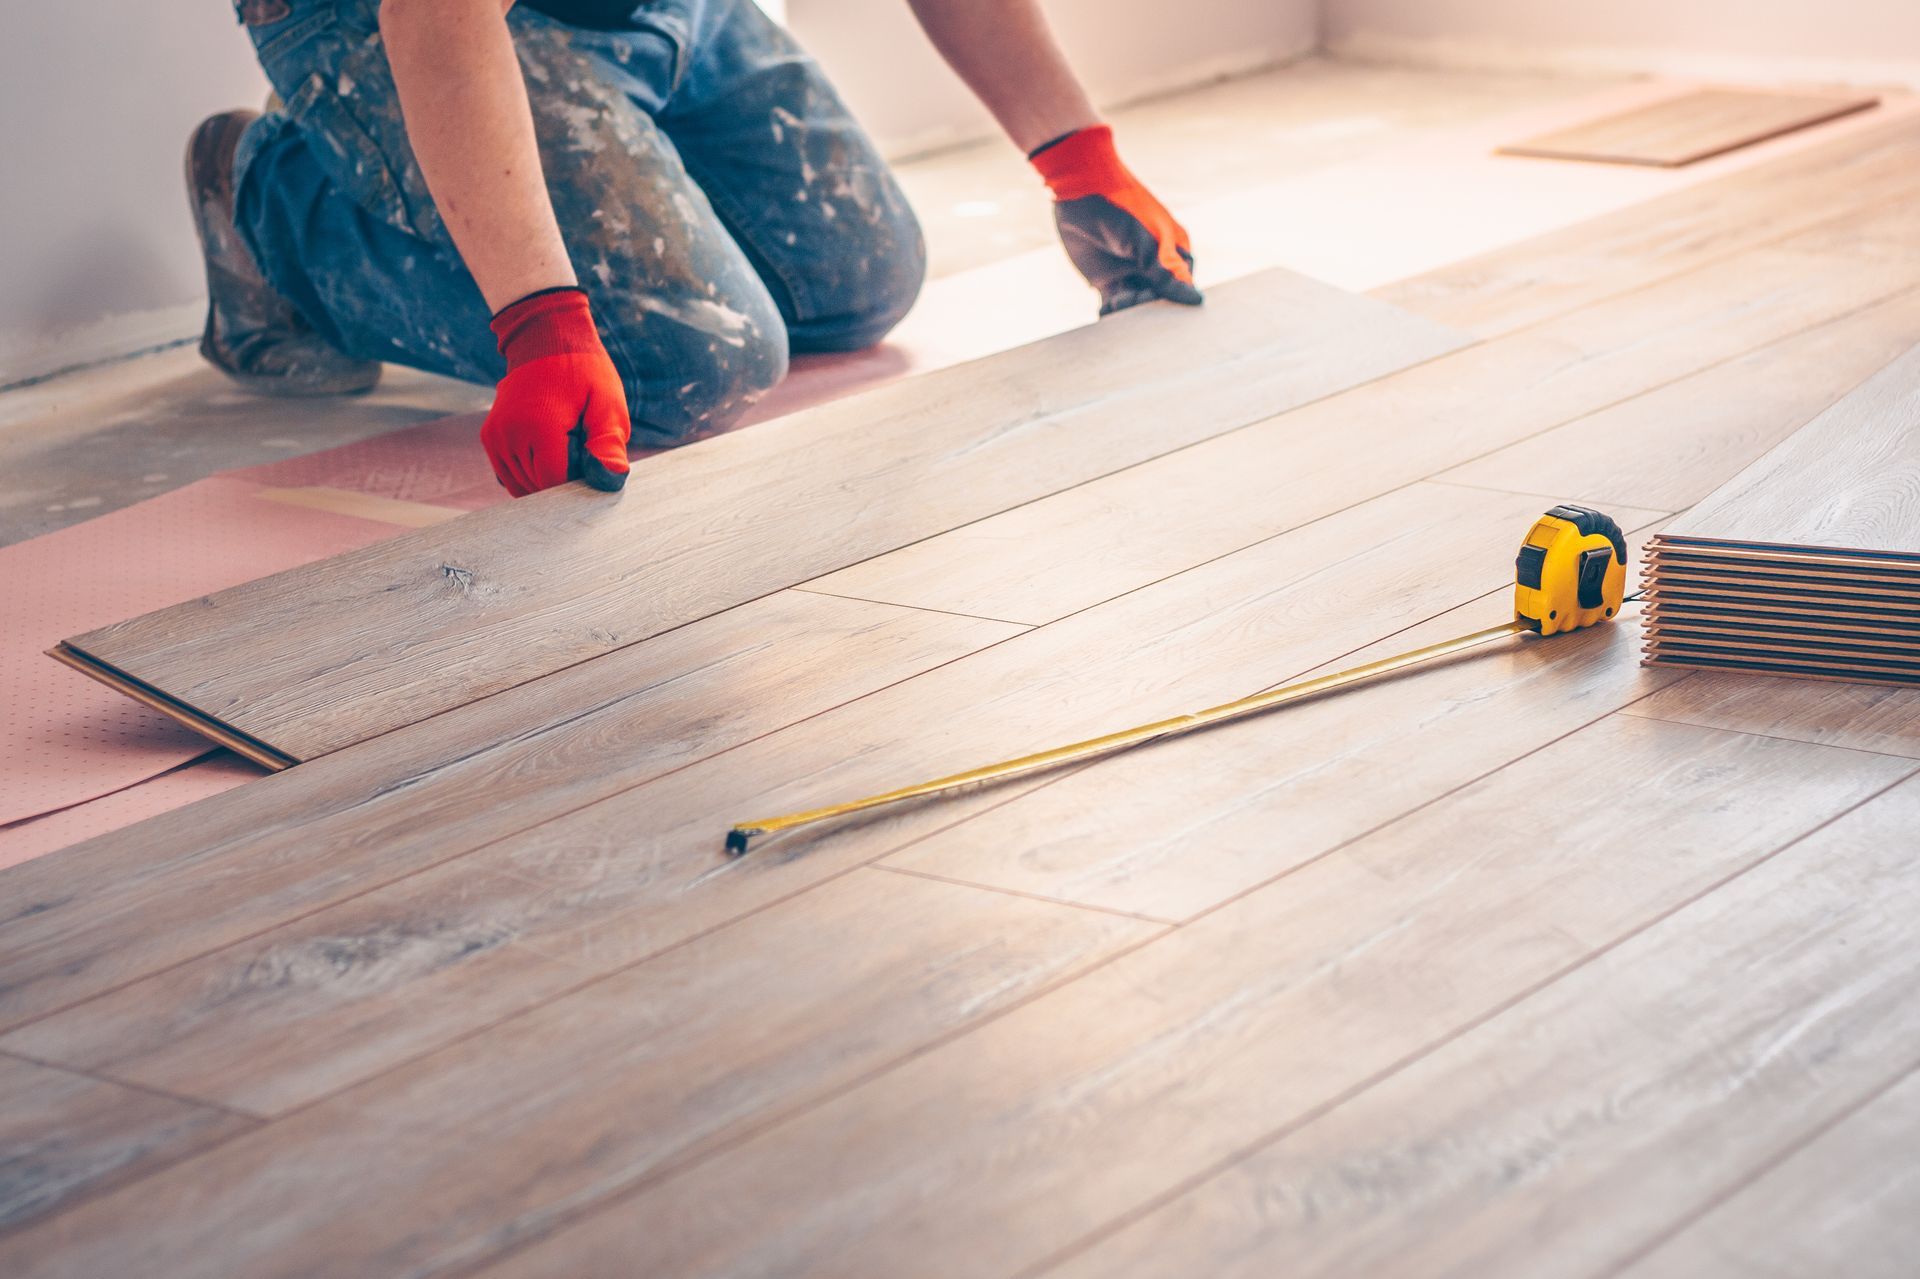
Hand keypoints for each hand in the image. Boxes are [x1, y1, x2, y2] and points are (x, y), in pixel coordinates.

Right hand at [481, 287, 631, 496]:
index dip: (579, 480)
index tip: (591, 457)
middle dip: (564, 477)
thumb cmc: (584, 371)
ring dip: (546, 475)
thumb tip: (610, 478)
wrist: (546, 336)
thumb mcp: (608, 403)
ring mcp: (495, 437)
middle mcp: (509, 435)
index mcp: (539, 427)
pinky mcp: (490, 438)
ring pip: (523, 486)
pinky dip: (531, 471)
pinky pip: (511, 475)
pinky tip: (548, 446)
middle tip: (579, 441)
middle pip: (540, 487)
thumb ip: (609, 444)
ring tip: (563, 440)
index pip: (555, 484)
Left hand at [1030, 125, 1201, 315]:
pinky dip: (1112, 312)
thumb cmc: (1122, 208)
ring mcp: (1132, 274)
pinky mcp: (1107, 281)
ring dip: (1130, 311)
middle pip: (1160, 299)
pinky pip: (1115, 304)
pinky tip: (1107, 312)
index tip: (1165, 307)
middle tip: (1138, 307)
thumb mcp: (1145, 241)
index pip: (1183, 286)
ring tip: (1119, 303)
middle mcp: (1155, 266)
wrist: (1080, 189)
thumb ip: (1164, 273)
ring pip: (1137, 304)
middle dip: (1152, 308)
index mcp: (1175, 252)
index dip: (1176, 300)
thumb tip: (1195, 300)